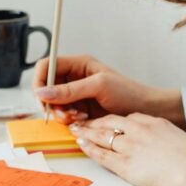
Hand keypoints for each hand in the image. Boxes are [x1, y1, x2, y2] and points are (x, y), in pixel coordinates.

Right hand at [32, 55, 184, 126]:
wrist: (145, 111)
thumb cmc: (128, 92)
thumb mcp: (98, 86)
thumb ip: (70, 90)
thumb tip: (42, 93)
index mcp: (77, 64)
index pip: (46, 66)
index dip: (39, 81)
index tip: (42, 98)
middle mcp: (74, 78)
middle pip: (46, 88)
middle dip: (51, 102)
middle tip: (65, 112)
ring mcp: (76, 95)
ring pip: (53, 104)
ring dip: (61, 114)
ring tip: (79, 117)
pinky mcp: (79, 110)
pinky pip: (63, 116)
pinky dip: (68, 121)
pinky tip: (83, 121)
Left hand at [70, 113, 185, 185]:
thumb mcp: (177, 137)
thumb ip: (163, 135)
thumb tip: (161, 141)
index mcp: (152, 123)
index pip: (127, 118)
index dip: (113, 119)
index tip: (105, 120)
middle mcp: (138, 131)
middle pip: (109, 123)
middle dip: (93, 122)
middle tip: (81, 121)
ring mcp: (130, 147)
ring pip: (102, 136)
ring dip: (86, 133)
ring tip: (76, 130)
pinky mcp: (125, 165)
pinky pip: (103, 156)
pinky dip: (90, 149)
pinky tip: (82, 145)